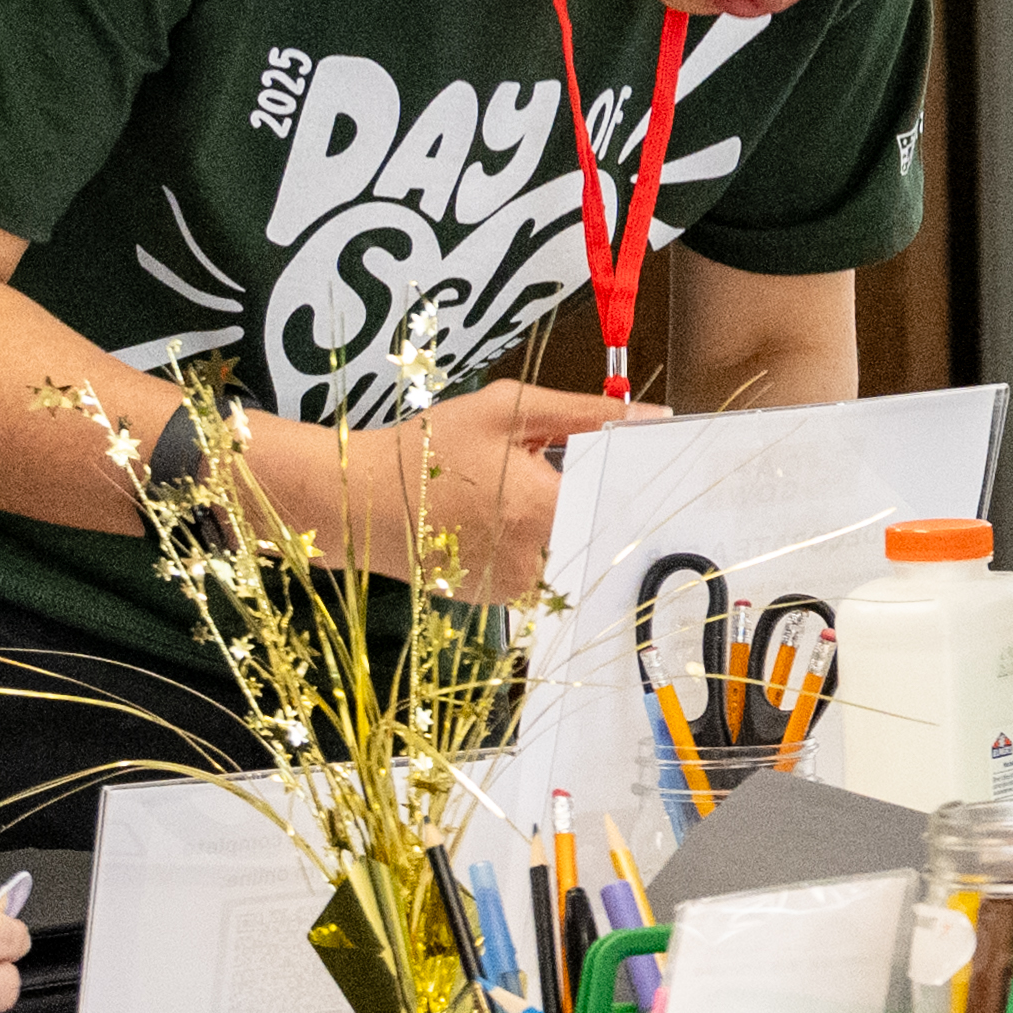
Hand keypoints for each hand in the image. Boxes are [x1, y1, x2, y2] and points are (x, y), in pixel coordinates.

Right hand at [409, 377, 634, 596]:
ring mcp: (516, 588)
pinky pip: (539, 571)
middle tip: (549, 475)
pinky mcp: (499, 602)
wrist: (359, 502)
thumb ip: (585, 413)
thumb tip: (654, 417)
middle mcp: (536, 559)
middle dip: (587, 501)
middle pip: (597, 530)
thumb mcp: (506, 410)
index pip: (621, 501)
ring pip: (569, 552)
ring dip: (558, 524)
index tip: (631, 463)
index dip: (631, 479)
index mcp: (542, 509)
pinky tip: (497, 522)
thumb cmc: (428, 450)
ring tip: (514, 497)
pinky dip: (531, 545)